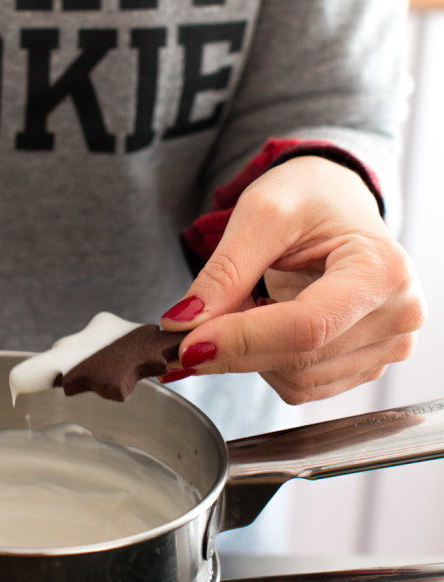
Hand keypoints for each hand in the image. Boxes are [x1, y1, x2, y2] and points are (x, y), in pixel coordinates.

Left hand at [160, 156, 426, 402]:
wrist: (337, 201)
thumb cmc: (308, 196)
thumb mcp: (262, 213)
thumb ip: (225, 272)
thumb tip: (183, 326)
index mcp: (382, 271)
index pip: (307, 327)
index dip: (242, 340)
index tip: (186, 344)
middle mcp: (397, 316)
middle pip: (300, 360)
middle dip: (235, 347)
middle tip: (190, 326)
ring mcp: (388, 347)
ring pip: (296, 381)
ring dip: (251, 355)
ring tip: (245, 305)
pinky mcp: (367, 365)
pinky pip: (302, 386)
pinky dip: (267, 363)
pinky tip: (264, 324)